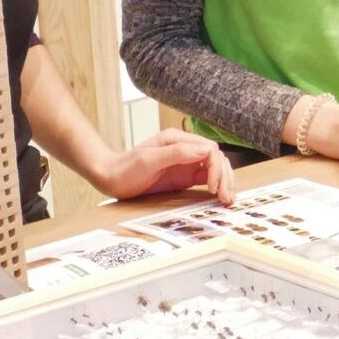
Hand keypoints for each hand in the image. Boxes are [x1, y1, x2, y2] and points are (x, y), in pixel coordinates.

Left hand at [97, 131, 234, 204]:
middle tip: (226, 197)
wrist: (110, 177)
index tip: (213, 187)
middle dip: (225, 176)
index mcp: (178, 139)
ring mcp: (186, 162)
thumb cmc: (125, 168)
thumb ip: (177, 153)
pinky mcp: (185, 175)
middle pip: (216, 158)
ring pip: (215, 167)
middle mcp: (185, 148)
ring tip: (228, 199)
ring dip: (225, 181)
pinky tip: (220, 196)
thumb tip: (206, 151)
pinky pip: (206, 177)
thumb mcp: (148, 159)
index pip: (209, 149)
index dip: (216, 168)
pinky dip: (217, 186)